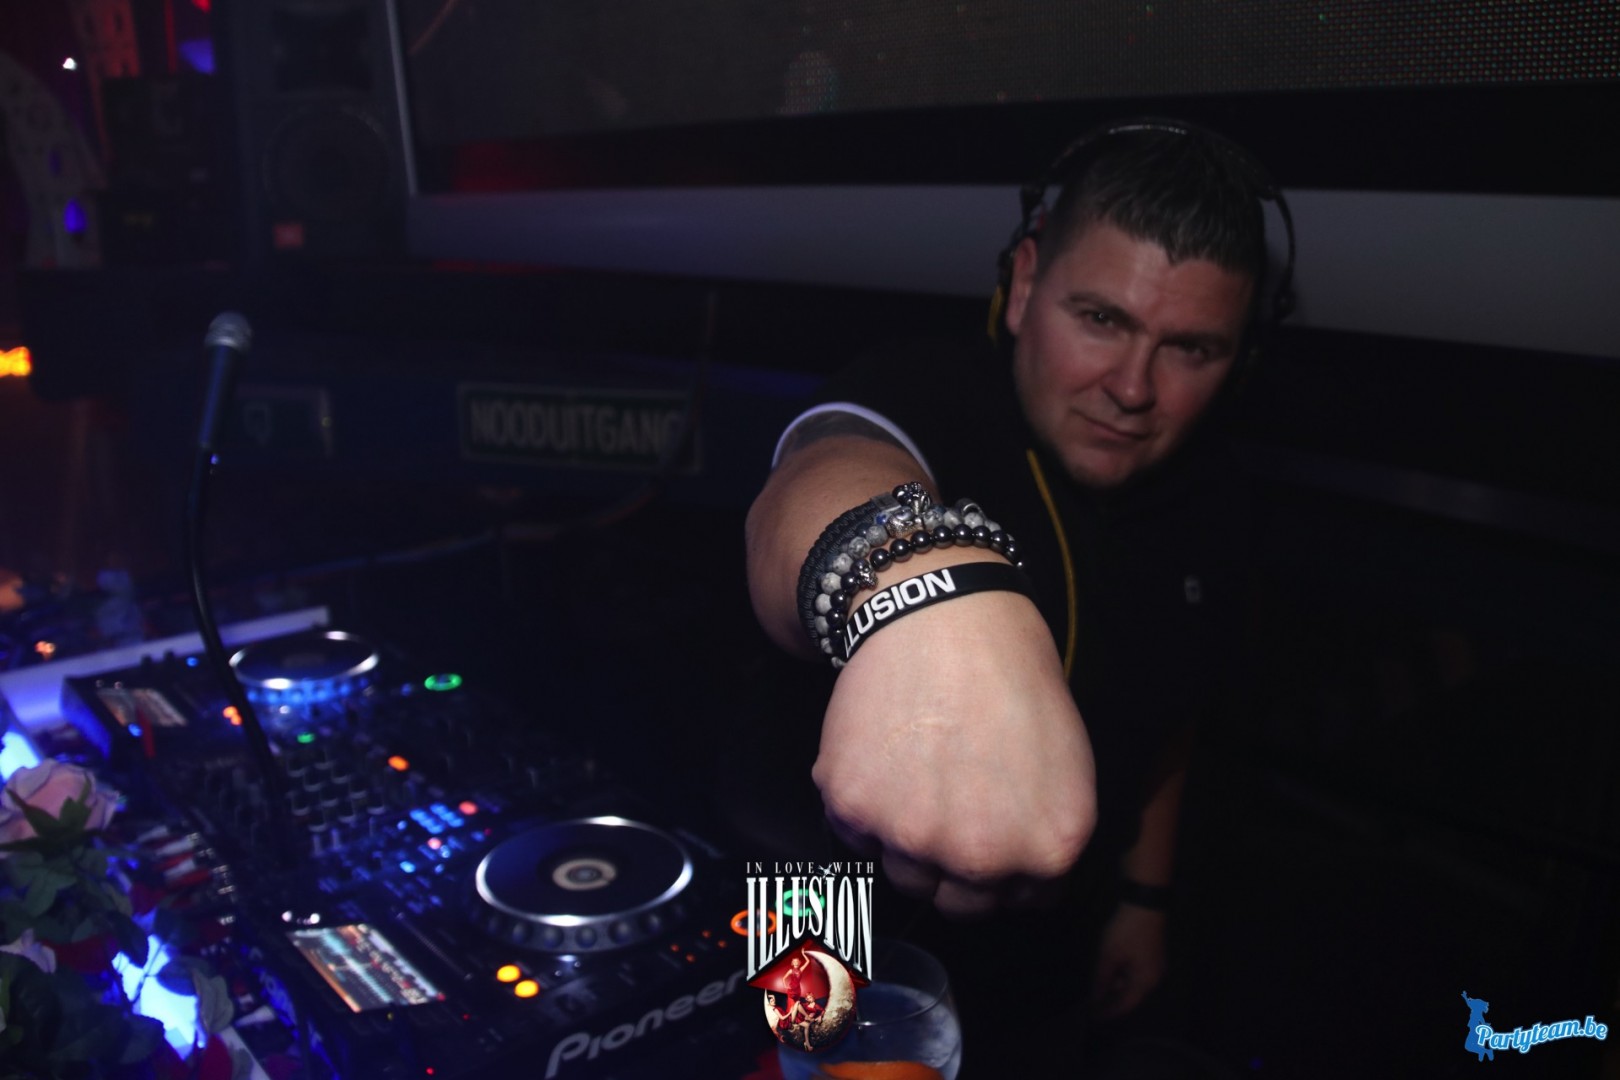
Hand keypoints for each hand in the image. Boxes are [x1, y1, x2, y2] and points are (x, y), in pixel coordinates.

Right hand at [812, 578, 1096, 918]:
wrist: (942, 615)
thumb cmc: (1012, 674)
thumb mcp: (1069, 763)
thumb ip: (1043, 832)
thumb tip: (1017, 873)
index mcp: (1048, 849)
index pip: (1024, 902)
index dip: (1007, 868)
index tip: (991, 831)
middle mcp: (980, 858)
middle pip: (960, 904)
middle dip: (955, 868)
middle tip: (949, 806)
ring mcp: (912, 838)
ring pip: (904, 874)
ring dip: (906, 841)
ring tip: (915, 773)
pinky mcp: (853, 808)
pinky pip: (855, 835)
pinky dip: (863, 804)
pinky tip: (883, 754)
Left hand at [1089, 902, 1167, 1018]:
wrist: (1145, 901)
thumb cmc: (1126, 930)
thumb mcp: (1109, 955)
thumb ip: (1101, 979)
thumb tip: (1095, 998)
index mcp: (1146, 982)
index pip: (1125, 1005)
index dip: (1108, 1012)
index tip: (1092, 1018)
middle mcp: (1154, 978)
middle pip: (1130, 996)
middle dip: (1111, 1000)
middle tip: (1091, 1005)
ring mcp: (1155, 966)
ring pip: (1132, 983)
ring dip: (1115, 986)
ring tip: (1096, 989)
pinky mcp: (1152, 954)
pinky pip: (1135, 972)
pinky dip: (1122, 975)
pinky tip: (1108, 972)